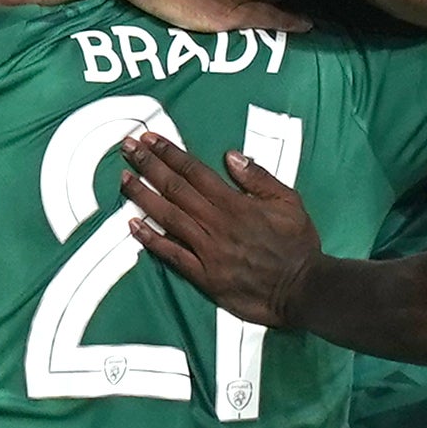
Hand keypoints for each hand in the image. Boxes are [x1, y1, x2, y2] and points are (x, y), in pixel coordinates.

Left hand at [119, 131, 321, 328]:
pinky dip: (151, 239)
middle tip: (128, 148)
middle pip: (175, 189)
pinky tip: (132, 224)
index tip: (150, 139)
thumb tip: (231, 156)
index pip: (195, 171)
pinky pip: (172, 254)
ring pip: (168, 217)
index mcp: (235, 203)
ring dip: (142, 196)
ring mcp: (207, 250)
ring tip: (124, 178)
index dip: (170, 153)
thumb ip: (259, 178)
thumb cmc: (298, 245)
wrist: (302, 289)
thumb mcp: (289, 201)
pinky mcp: (204, 276)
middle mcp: (216, 223)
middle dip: (148, 165)